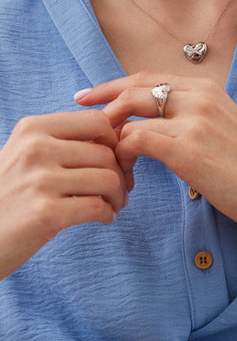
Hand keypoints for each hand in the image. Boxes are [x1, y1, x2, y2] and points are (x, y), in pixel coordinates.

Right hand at [0, 110, 126, 278]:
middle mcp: (35, 148)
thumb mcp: (28, 155)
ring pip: (109, 179)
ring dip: (118, 196)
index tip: (114, 162)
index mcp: (33, 128)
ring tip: (113, 205)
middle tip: (119, 191)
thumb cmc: (10, 195)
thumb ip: (64, 143)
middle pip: (107, 154)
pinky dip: (108, 215)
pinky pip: (98, 207)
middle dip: (122, 175)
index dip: (115, 142)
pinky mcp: (45, 212)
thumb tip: (116, 137)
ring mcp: (39, 180)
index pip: (97, 121)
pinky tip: (103, 219)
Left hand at [75, 72, 236, 241]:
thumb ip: (193, 118)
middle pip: (133, 89)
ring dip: (112, 139)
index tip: (90, 97)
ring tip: (111, 161)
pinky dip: (123, 157)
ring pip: (130, 116)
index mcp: (207, 89)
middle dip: (100, 102)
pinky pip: (137, 141)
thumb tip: (159, 125)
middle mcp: (199, 96)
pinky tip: (129, 176)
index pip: (147, 77)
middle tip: (82, 120)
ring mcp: (194, 121)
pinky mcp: (190, 149)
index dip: (113, 85)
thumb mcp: (224, 129)